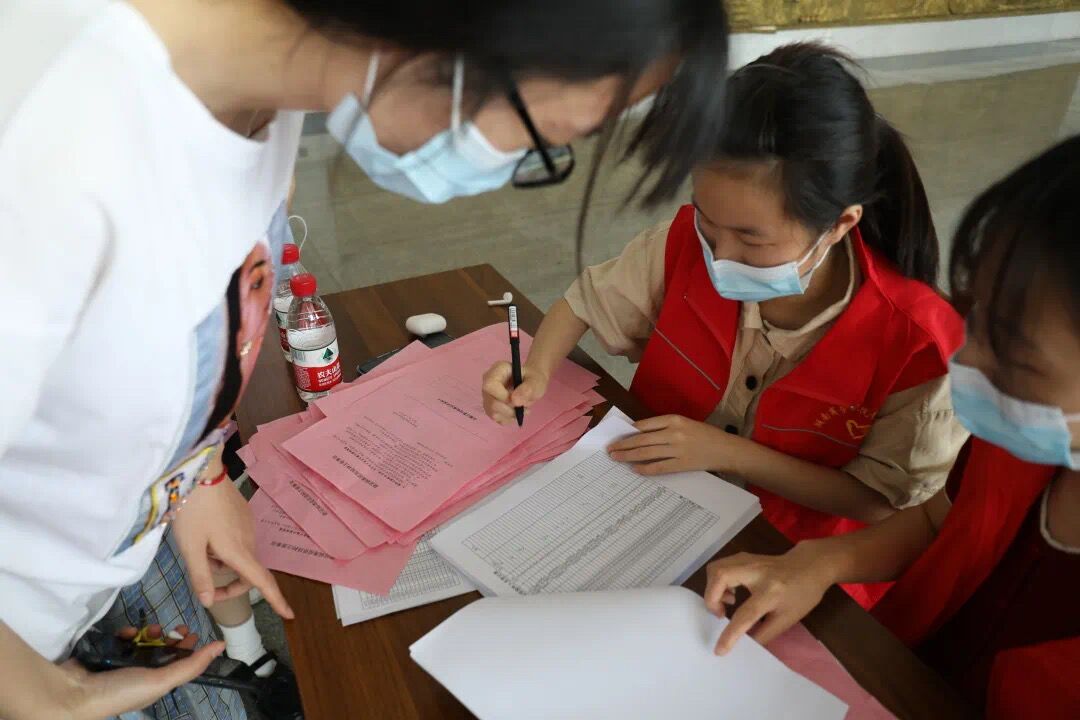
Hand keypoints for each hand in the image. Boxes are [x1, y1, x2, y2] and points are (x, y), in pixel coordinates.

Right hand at [63, 625, 222, 719]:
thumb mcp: (163, 680)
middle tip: (172, 627)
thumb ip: (192, 664)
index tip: (190, 631)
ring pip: (144, 641)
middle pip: (162, 649)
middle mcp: (142, 674)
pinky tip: (125, 632)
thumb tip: (221, 646)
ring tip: (148, 630)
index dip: (187, 646)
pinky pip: (123, 638)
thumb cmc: (122, 690)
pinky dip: (126, 633)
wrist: (75, 693)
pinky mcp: (107, 652)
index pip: (178, 663)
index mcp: (157, 685)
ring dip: (149, 632)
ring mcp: (124, 663)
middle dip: (168, 636)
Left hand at [171, 478, 293, 619]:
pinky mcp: (243, 514)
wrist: (202, 472)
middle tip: (206, 588)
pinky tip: (206, 536)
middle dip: (231, 585)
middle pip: (248, 572)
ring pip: (241, 555)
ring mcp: (248, 526)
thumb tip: (209, 602)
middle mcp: (249, 540)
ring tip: (199, 551)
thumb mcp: (190, 547)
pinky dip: (225, 548)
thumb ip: (200, 576)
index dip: (276, 600)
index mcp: (238, 551)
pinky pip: (238, 540)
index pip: (261, 582)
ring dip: (225, 564)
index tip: (289, 614)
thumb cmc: (194, 510)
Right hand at [481, 361, 549, 424]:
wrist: (531, 384)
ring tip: (523, 408)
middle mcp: (488, 384)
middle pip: (491, 403)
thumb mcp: (536, 381)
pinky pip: (497, 419)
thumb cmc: (532, 379)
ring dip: (511, 415)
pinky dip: (510, 419)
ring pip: (493, 413)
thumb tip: (514, 400)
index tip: (517, 400)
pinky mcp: (490, 408)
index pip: (490, 385)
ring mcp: (488, 397)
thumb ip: (528, 388)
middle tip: (524, 406)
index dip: (503, 396)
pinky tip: (517, 412)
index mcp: (497, 371)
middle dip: (510, 409)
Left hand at [607, 415, 738, 475]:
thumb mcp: (686, 424)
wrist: (727, 449)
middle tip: (609, 450)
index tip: (617, 437)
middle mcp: (674, 433)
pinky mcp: (682, 464)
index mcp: (675, 419)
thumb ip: (665, 427)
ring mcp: (677, 449)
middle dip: (623, 445)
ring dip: (628, 456)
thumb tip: (639, 434)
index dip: (628, 432)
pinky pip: (659, 467)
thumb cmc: (706, 435)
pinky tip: (635, 469)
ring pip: (646, 453)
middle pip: (641, 439)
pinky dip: (645, 469)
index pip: (644, 425)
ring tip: (616, 458)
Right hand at [703, 542, 834, 654]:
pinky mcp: (744, 556)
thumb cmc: (803, 593)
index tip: (719, 650)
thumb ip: (765, 633)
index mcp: (772, 592)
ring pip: (717, 568)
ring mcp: (749, 560)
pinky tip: (730, 591)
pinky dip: (718, 581)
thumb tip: (744, 645)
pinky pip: (721, 566)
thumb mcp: (788, 618)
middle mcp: (757, 572)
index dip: (730, 634)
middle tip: (719, 614)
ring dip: (713, 588)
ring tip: (726, 603)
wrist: (811, 565)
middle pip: (721, 576)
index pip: (746, 614)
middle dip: (711, 598)